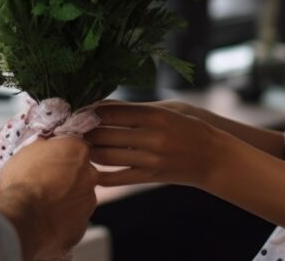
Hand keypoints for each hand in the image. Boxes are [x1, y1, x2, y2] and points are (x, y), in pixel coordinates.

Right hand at [0, 136, 97, 259]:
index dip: (59, 153)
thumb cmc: (22, 182)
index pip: (74, 147)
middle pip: (80, 172)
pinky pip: (73, 220)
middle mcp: (90, 175)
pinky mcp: (82, 226)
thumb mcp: (26, 151)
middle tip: (44, 182)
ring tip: (42, 204)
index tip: (47, 160)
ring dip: (65, 198)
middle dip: (66, 176)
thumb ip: (43, 146)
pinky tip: (45, 219)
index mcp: (78, 151)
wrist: (22, 220)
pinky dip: (62, 219)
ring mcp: (88, 202)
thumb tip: (44, 144)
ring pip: (78, 197)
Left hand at [84, 102, 223, 189]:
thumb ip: (135, 109)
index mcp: (155, 115)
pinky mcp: (150, 177)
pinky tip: (89, 170)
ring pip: (107, 156)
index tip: (76, 109)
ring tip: (77, 145)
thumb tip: (101, 105)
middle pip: (104, 133)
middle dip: (83, 131)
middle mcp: (151, 137)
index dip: (89, 110)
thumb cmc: (188, 127)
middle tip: (70, 128)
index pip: (111, 111)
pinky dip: (101, 175)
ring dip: (88, 151)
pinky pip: (118, 178)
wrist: (214, 157)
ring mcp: (151, 160)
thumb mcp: (167, 108)